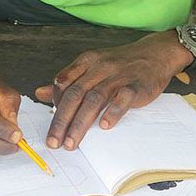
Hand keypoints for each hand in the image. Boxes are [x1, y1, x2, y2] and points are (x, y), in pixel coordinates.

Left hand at [34, 33, 190, 149]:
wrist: (156, 53)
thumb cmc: (121, 64)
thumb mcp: (92, 66)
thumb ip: (67, 79)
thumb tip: (40, 93)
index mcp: (87, 61)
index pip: (63, 82)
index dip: (54, 105)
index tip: (51, 126)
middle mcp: (101, 67)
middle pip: (76, 93)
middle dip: (62, 120)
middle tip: (54, 142)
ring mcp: (119, 76)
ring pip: (95, 99)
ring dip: (80, 123)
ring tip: (71, 142)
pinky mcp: (137, 86)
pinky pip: (122, 98)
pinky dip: (112, 112)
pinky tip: (104, 126)